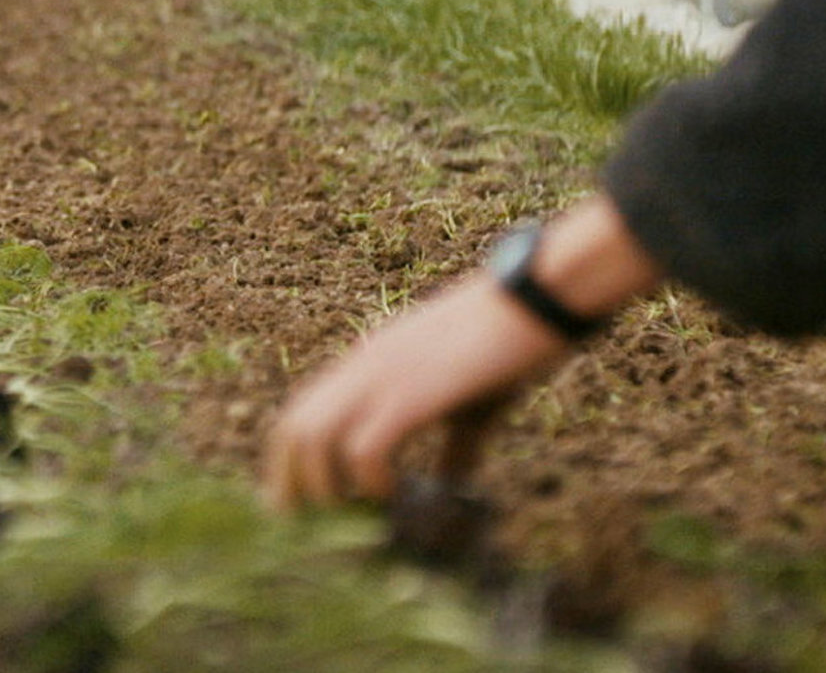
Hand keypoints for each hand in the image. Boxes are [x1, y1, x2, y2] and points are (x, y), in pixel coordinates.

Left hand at [259, 195, 661, 506]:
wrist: (535, 298)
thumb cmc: (509, 346)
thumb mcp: (471, 401)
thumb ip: (455, 441)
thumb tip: (453, 479)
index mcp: (368, 364)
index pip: (300, 413)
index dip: (290, 463)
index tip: (302, 506)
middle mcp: (362, 368)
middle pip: (291, 428)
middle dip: (291, 484)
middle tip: (314, 528)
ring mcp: (382, 378)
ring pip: (312, 437)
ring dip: (325, 488)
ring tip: (356, 514)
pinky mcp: (411, 394)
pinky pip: (363, 448)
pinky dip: (370, 481)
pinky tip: (393, 494)